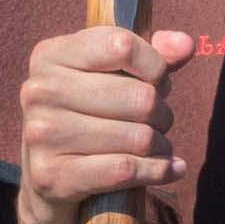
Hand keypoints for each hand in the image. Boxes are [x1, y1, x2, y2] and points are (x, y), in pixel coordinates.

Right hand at [19, 20, 198, 223]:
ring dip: (161, 146)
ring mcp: (41, 134)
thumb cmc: (90, 116)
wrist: (51, 179)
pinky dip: (158, 171)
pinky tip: (170, 169)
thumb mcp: (114, 77)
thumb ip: (152, 55)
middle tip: (157, 122)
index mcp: (51, 55)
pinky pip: (125, 170)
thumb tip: (185, 44)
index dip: (156, 67)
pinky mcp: (51, 176)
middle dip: (162, 113)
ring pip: (139, 137)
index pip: (123, 46)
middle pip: (141, 97)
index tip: (157, 82)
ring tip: (155, 147)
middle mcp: (39, 91)